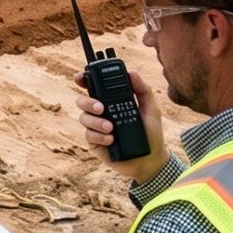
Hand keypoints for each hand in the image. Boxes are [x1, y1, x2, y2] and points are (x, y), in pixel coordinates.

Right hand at [75, 65, 168, 186]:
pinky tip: (111, 140)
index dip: (84, 80)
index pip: (94, 87)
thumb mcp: (151, 110)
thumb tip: (132, 72)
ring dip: (96, 121)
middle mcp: (101, 112)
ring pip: (83, 118)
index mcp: (112, 101)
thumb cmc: (151, 134)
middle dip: (88, 102)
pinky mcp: (94, 142)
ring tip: (110, 128)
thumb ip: (143, 90)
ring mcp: (96, 127)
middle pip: (82, 101)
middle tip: (101, 108)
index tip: (81, 78)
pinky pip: (88, 135)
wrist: (150, 160)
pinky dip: (99, 136)